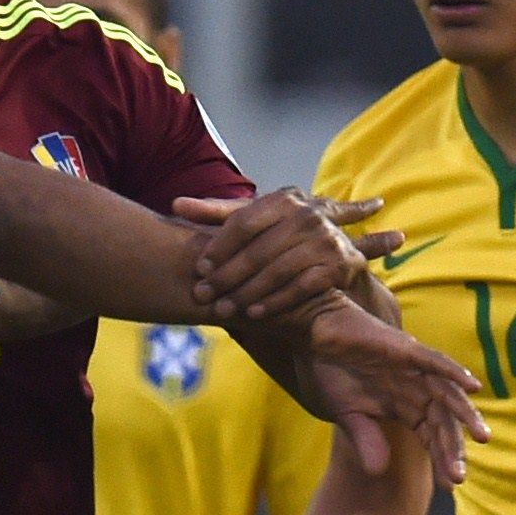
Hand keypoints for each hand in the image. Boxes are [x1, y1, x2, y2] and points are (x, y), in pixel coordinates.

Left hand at [175, 191, 397, 322]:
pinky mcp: (339, 264)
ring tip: (223, 310)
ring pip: (278, 270)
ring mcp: (325, 239)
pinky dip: (276, 303)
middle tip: (203, 295)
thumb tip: (176, 205)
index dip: (219, 245)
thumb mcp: (255, 219)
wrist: (338, 252)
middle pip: (259, 249)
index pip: (244, 221)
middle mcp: (307, 215)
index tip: (199, 268)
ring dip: (247, 294)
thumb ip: (217, 213)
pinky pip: (301, 287)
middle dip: (227, 276)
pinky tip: (254, 315)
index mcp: (284, 199)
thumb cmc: (285, 235)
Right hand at [297, 292, 487, 482]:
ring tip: (481, 437)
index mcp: (403, 405)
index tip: (450, 485)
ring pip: (447, 394)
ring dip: (465, 414)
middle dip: (452, 447)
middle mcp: (415, 388)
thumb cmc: (331, 372)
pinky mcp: (406, 349)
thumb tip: (379, 472)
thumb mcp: (348, 415)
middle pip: (443, 421)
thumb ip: (366, 440)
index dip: (441, 458)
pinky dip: (455, 372)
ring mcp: (413, 368)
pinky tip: (473, 387)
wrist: (315, 335)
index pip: (431, 435)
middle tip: (460, 476)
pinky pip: (436, 362)